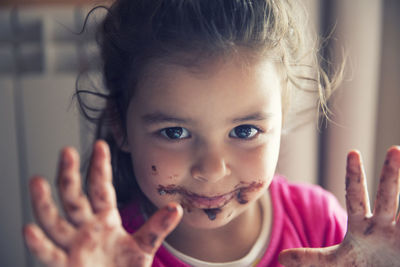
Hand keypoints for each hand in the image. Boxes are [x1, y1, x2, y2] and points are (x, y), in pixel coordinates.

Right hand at [23, 140, 182, 266]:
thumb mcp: (144, 246)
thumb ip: (158, 227)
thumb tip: (177, 208)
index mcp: (106, 219)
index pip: (102, 188)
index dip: (101, 167)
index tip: (101, 145)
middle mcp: (87, 228)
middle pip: (74, 197)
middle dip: (70, 175)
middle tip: (67, 152)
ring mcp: (74, 245)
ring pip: (55, 220)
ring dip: (45, 203)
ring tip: (37, 182)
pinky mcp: (65, 265)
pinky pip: (49, 254)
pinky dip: (39, 243)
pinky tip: (30, 229)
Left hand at [279, 146, 399, 266]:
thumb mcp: (336, 265)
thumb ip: (310, 260)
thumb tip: (281, 259)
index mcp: (364, 227)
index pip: (356, 197)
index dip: (354, 176)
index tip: (352, 152)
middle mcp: (387, 226)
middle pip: (388, 197)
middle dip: (391, 175)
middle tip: (393, 149)